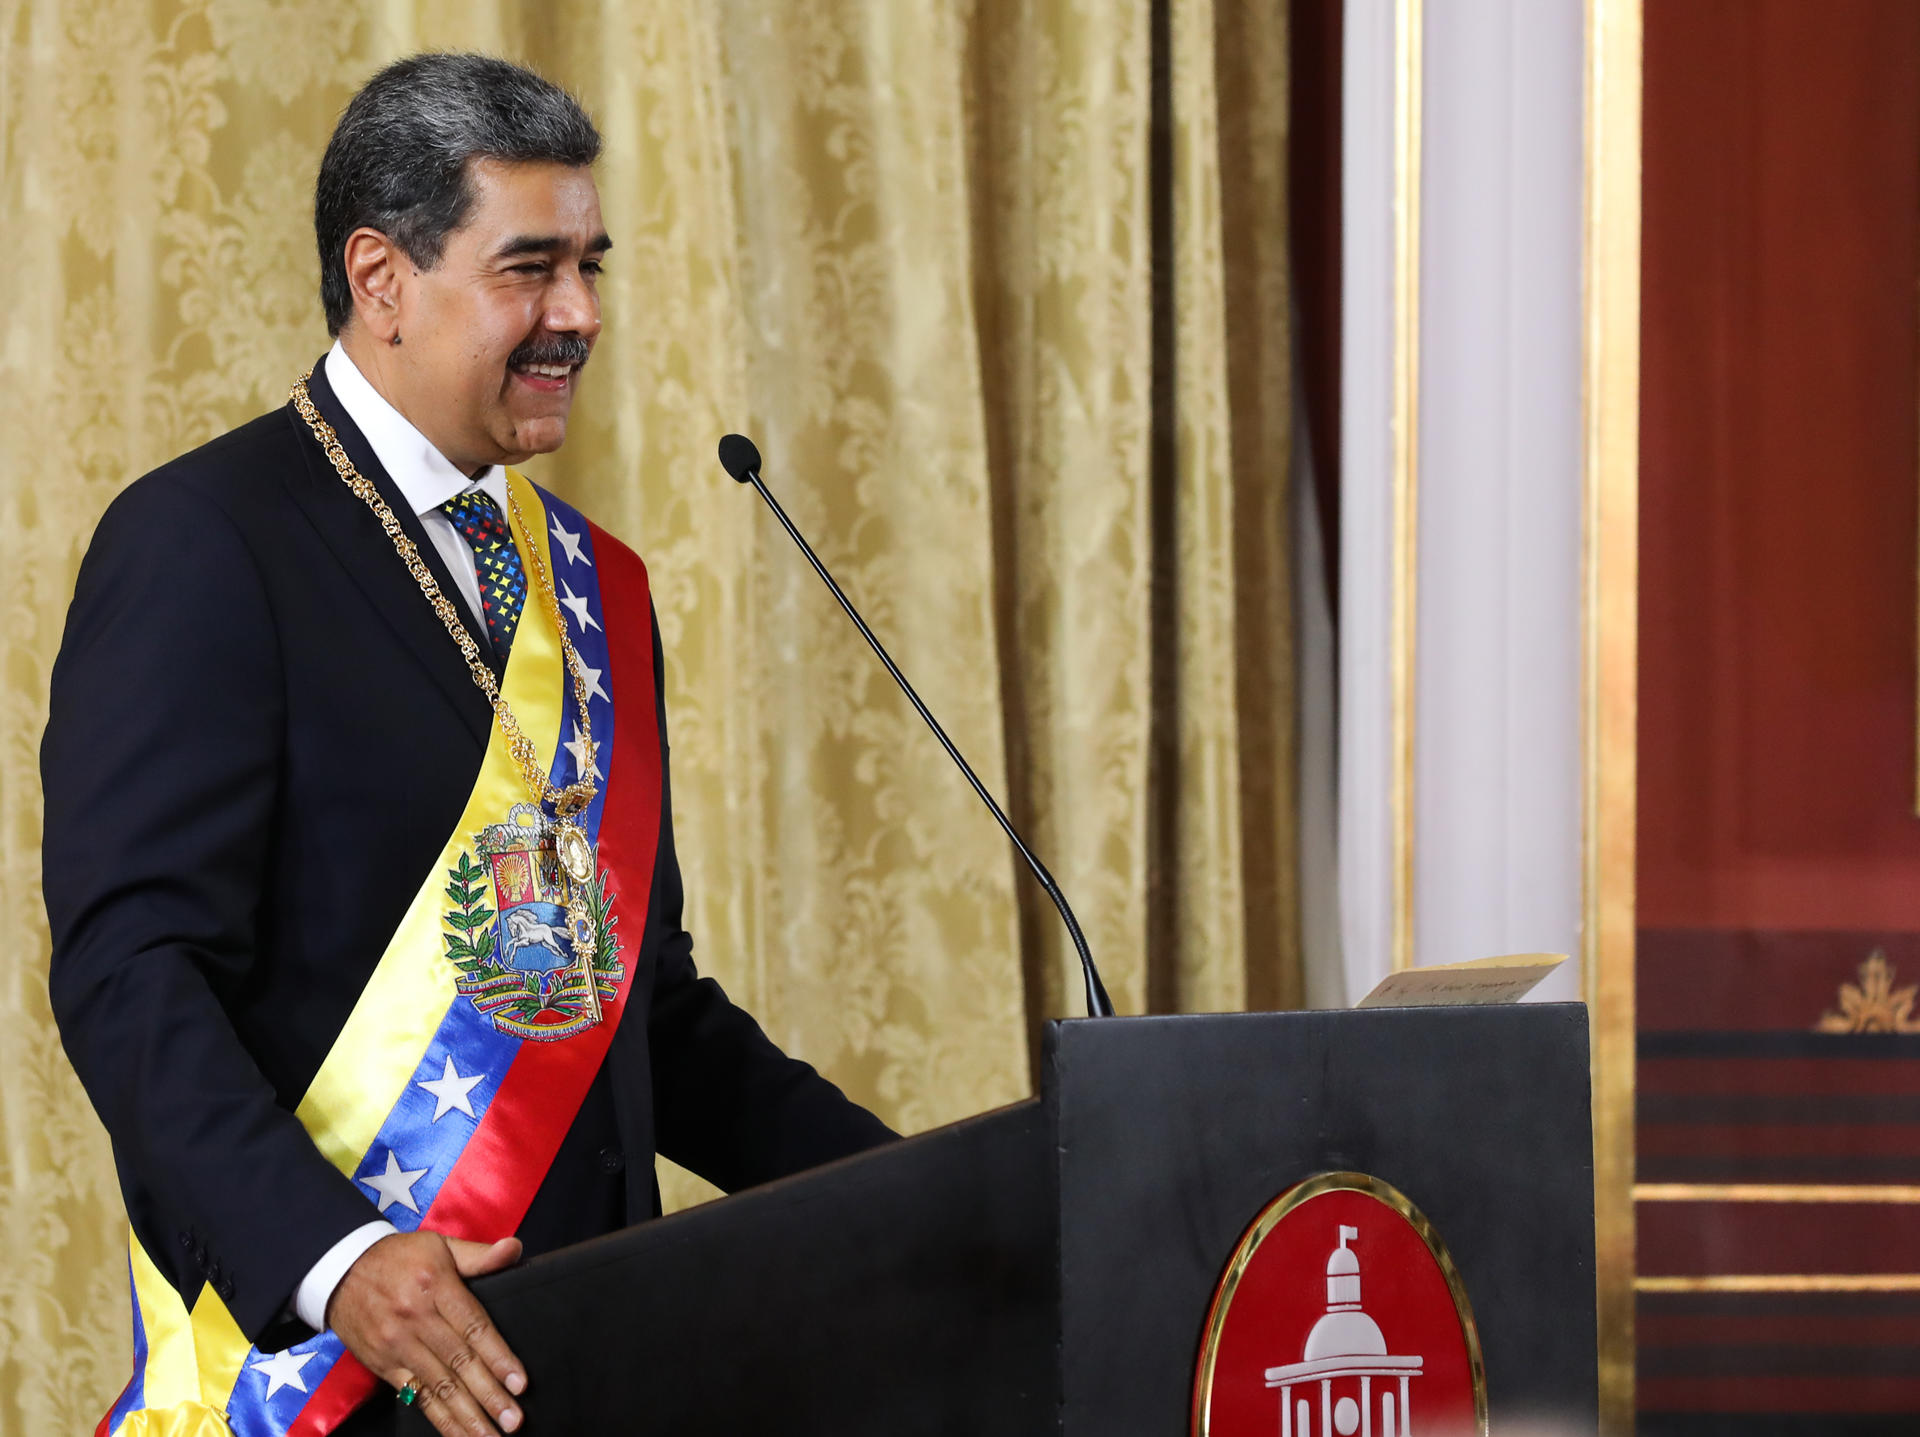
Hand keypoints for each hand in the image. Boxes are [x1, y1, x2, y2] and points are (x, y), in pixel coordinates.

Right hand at [327, 1231, 526, 1434]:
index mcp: (435, 1286)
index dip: (498, 1357)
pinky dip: (437, 1418)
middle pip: (458, 1363)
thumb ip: (479, 1255)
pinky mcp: (383, 1365)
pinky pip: (415, 1396)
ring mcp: (397, 1346)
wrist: (339, 1270)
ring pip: (437, 1387)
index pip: (474, 1327)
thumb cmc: (398, 1257)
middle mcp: (416, 1319)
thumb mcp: (439, 1245)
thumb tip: (514, 1249)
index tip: (519, 1382)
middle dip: (488, 1395)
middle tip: (513, 1421)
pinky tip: (457, 1433)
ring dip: (466, 1416)